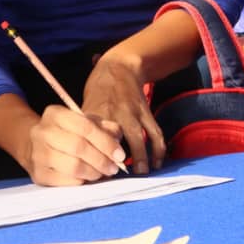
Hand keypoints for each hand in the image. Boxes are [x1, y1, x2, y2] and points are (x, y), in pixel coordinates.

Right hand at [24, 105, 125, 184]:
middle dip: (101, 160)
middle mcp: (42, 131)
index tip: (120, 155)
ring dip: (93, 173)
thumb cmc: (69, 134)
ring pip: (72, 166)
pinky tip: (85, 178)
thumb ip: (106, 129)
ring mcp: (37, 153)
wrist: (40, 147)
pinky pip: (65, 182)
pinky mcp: (38, 173)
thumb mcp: (87, 124)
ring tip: (100, 173)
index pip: (84, 126)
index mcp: (55, 114)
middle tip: (113, 168)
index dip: (106, 142)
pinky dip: (80, 182)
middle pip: (78, 147)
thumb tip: (117, 145)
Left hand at [82, 49, 163, 174]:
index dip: (95, 157)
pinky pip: (155, 133)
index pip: (93, 140)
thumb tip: (87, 153)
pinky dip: (158, 150)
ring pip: (137, 139)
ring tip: (140, 174)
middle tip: (118, 176)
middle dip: (116, 160)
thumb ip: (88, 128)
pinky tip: (157, 162)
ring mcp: (132, 113)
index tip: (97, 172)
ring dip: (140, 158)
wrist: (119, 67)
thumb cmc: (98, 89)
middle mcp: (113, 114)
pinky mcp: (146, 112)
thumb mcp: (85, 105)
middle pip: (114, 141)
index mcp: (94, 113)